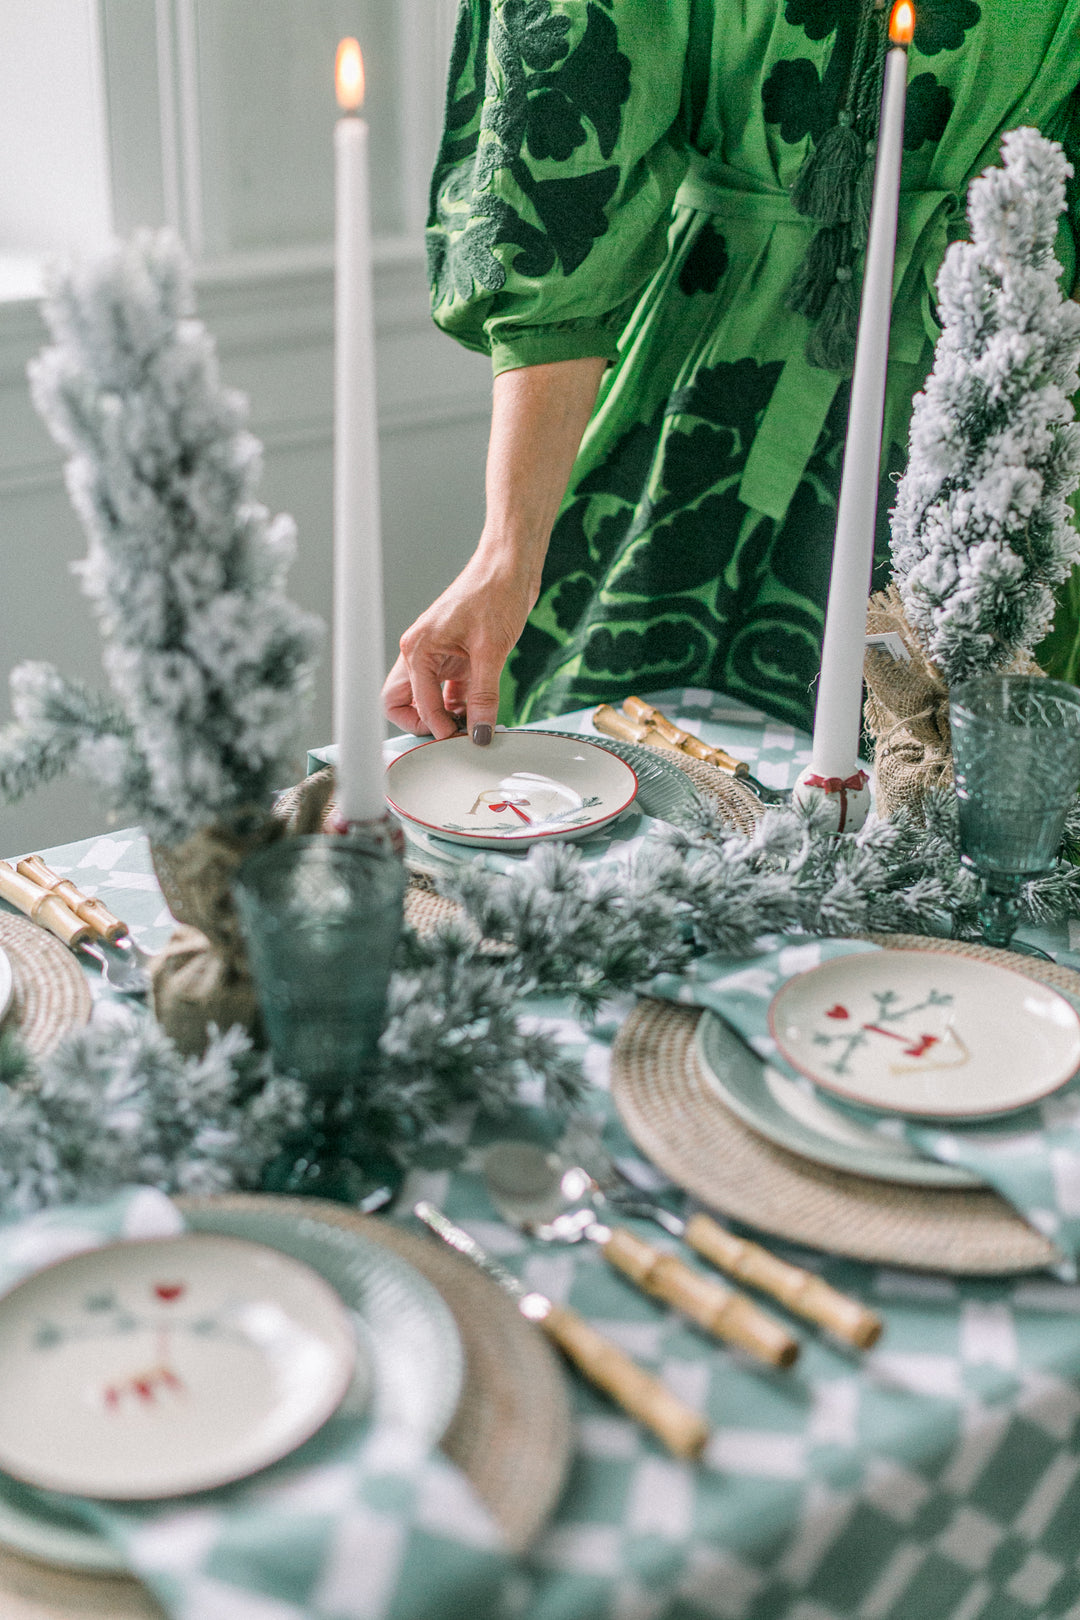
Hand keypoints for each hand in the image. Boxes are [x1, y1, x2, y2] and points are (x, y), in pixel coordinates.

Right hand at [382, 555, 536, 742]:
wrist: (510, 566)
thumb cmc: (494, 593)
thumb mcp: (492, 650)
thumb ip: (483, 696)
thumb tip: (479, 732)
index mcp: (418, 648)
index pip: (415, 702)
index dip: (436, 726)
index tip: (460, 739)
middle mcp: (420, 653)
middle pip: (402, 703)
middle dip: (423, 723)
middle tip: (452, 735)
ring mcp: (437, 657)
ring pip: (425, 700)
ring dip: (444, 717)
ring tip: (472, 727)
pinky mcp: (456, 659)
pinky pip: (448, 692)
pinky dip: (461, 706)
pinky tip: (481, 713)